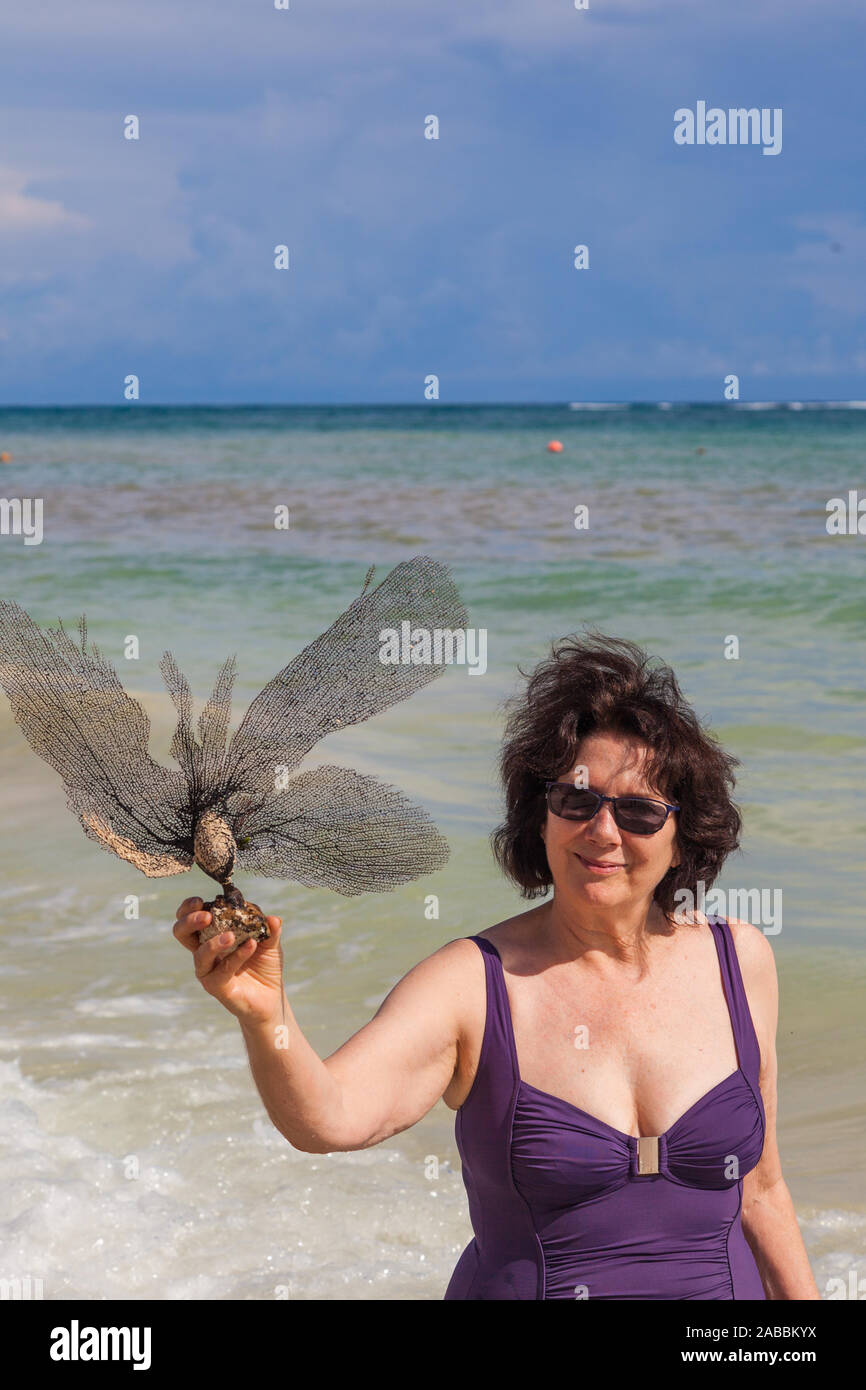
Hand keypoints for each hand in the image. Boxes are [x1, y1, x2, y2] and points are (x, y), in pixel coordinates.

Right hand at [173, 897, 283, 1023]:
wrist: (271, 997)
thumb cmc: (264, 966)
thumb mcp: (270, 943)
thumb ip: (270, 929)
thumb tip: (273, 918)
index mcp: (211, 935)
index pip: (190, 918)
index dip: (189, 908)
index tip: (200, 900)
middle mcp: (205, 952)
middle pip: (182, 933)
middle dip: (189, 921)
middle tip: (206, 916)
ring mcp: (209, 970)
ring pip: (199, 955)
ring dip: (214, 943)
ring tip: (232, 936)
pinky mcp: (216, 987)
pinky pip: (221, 970)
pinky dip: (236, 956)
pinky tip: (251, 947)